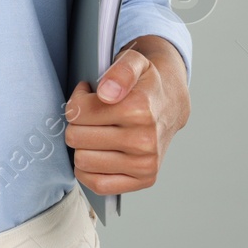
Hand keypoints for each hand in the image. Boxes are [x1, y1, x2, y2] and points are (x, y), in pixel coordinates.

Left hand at [64, 38, 189, 195]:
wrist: (171, 104)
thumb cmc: (146, 83)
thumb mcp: (135, 62)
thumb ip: (120, 71)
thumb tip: (107, 93)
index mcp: (139, 110)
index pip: (77, 112)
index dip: (76, 101)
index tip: (89, 95)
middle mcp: (144, 141)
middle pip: (76, 137)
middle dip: (77, 124)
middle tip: (91, 116)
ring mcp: (145, 163)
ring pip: (82, 161)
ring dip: (82, 146)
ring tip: (96, 131)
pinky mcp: (144, 179)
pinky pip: (98, 184)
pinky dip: (87, 171)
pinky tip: (94, 154)